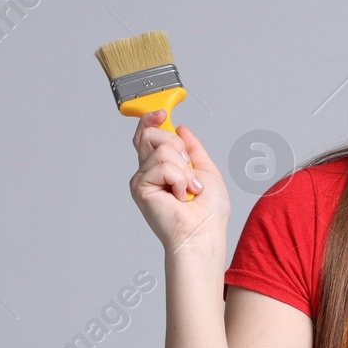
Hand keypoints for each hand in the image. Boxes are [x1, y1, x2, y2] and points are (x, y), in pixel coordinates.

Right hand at [128, 110, 231, 257]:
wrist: (203, 234)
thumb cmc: (208, 213)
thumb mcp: (207, 171)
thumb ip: (193, 149)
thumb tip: (182, 129)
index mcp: (162, 167)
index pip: (147, 135)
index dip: (151, 120)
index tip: (162, 113)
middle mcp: (148, 172)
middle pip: (150, 134)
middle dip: (176, 147)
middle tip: (188, 170)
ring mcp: (142, 179)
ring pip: (162, 149)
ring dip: (184, 170)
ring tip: (188, 190)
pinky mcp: (140, 187)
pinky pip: (162, 165)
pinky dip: (180, 179)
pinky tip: (180, 196)